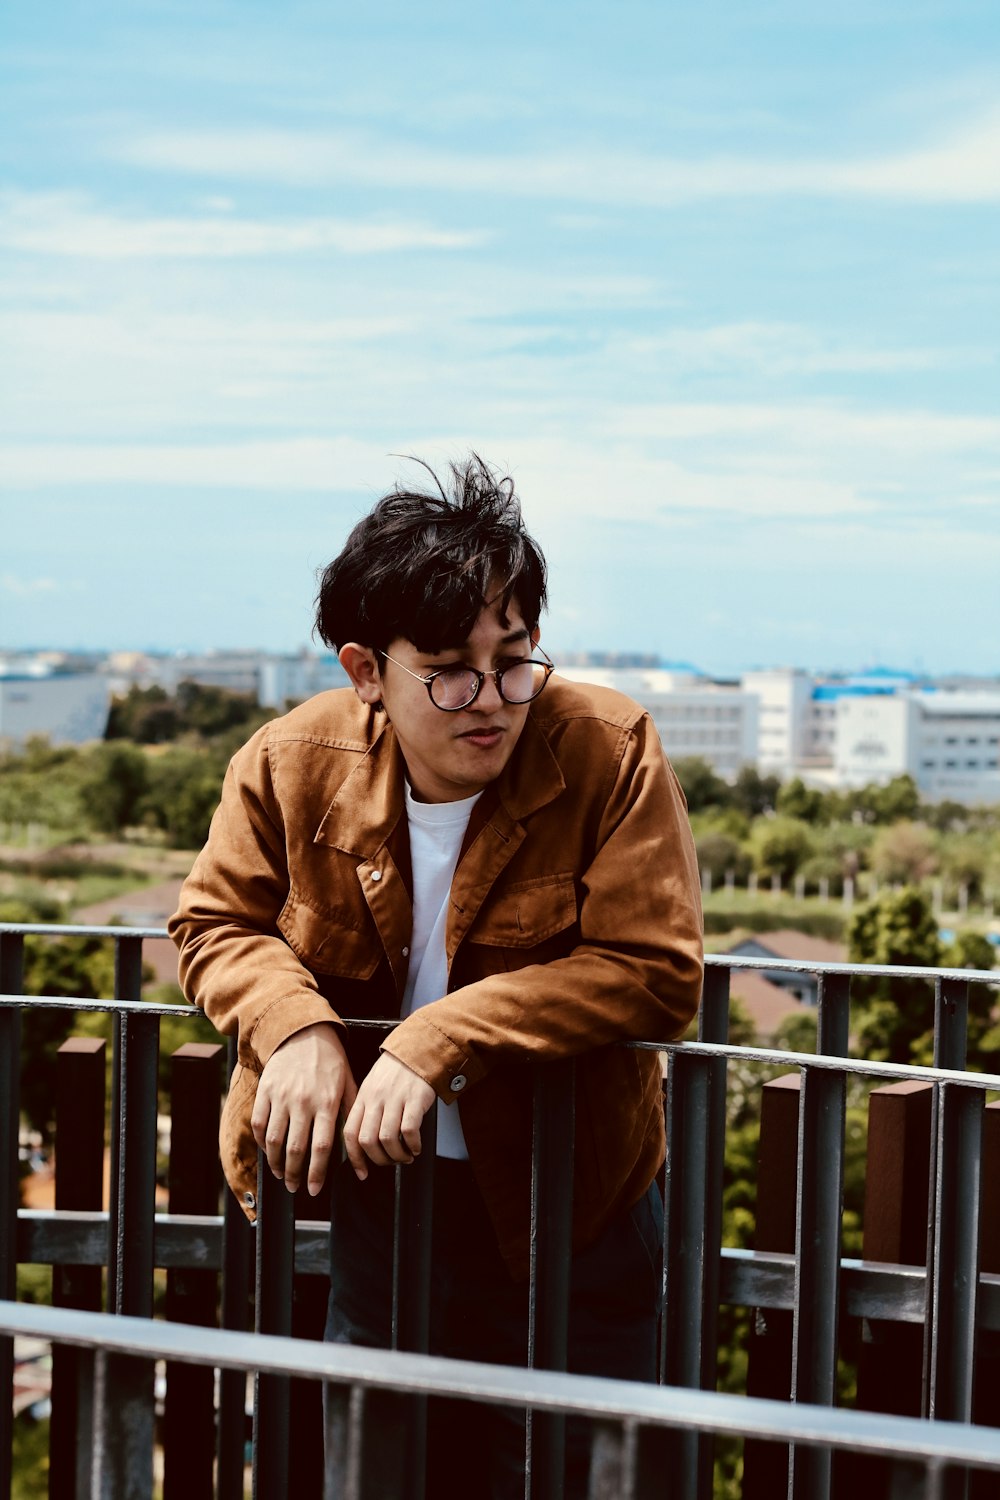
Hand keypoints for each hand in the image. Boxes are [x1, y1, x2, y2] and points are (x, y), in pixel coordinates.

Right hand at [251, 1021, 357, 1195]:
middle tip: (295, 1187)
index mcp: (327, 1102)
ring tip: (281, 1174)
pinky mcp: (265, 1090)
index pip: (321, 1148)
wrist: (303, 1032)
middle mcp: (303, 1101)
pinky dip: (262, 1142)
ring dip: (276, 1163)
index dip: (317, 1174)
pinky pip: (260, 1123)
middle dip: (295, 1174)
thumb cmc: (330, 1061)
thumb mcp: (348, 1084)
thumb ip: (351, 1116)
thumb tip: (358, 1150)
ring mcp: (282, 1096)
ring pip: (274, 1140)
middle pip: (295, 1149)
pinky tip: (269, 1151)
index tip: (315, 1190)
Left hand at [342, 1053, 435, 1180]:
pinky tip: (416, 1147)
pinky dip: (413, 1145)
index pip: (350, 1133)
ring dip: (397, 1155)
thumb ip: (366, 1110)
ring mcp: (395, 1098)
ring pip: (387, 1139)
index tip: (362, 1172)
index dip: (355, 1158)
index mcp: (363, 1097)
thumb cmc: (396, 1070)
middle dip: (379, 1160)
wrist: (419, 1049)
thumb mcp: (373, 1086)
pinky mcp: (415, 1099)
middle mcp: (376, 1099)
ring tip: (405, 1156)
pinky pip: (409, 1131)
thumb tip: (364, 1142)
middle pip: (367, 1141)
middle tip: (390, 1162)